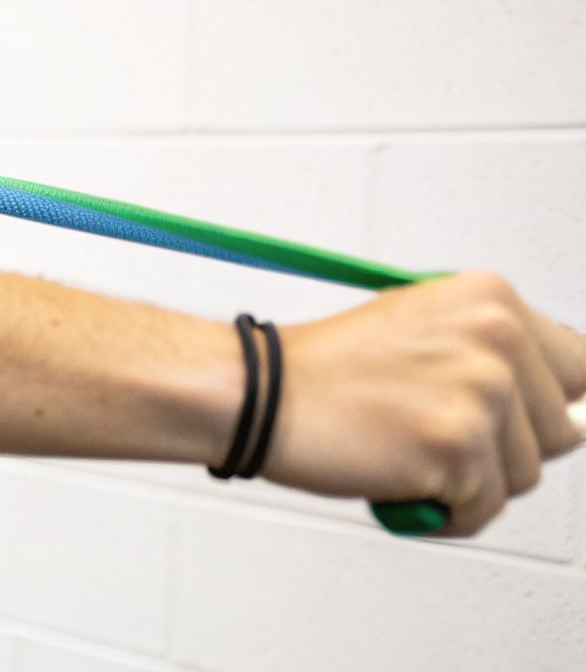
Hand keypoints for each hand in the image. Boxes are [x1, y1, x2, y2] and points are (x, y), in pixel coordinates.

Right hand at [258, 270, 585, 537]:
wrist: (257, 392)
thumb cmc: (324, 371)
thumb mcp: (421, 326)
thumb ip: (488, 350)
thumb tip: (559, 401)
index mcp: (490, 298)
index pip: (579, 369)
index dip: (545, 405)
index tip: (516, 423)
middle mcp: (496, 335)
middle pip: (561, 429)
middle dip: (505, 447)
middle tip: (437, 437)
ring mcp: (480, 389)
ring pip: (525, 474)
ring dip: (470, 482)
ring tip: (409, 456)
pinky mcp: (458, 444)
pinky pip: (484, 509)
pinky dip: (443, 512)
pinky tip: (400, 482)